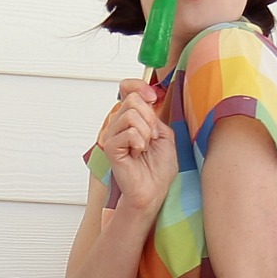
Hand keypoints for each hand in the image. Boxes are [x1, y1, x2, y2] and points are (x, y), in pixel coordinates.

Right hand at [96, 80, 174, 211]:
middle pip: (132, 100)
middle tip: (152, 137)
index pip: (127, 88)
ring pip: (131, 115)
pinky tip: (137, 154)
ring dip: (146, 132)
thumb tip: (147, 96)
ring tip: (144, 148)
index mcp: (132, 118)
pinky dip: (139, 142)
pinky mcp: (111, 147)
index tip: (153, 97)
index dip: (139, 86)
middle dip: (150, 118)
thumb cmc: (159, 168)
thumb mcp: (165, 133)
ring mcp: (113, 135)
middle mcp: (119, 124)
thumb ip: (154, 114)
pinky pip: (128, 132)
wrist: (154, 190)